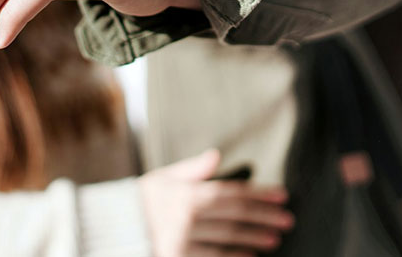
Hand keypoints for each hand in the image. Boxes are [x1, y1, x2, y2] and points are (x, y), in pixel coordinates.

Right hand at [140, 150, 293, 256]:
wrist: (114, 227)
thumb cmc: (140, 200)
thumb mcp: (163, 179)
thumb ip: (192, 169)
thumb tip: (216, 155)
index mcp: (187, 192)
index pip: (232, 192)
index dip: (259, 194)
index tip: (282, 196)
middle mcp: (188, 215)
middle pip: (235, 215)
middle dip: (264, 216)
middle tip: (287, 219)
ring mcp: (185, 238)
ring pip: (228, 237)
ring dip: (254, 238)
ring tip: (274, 239)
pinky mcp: (180, 256)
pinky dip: (234, 256)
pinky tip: (250, 256)